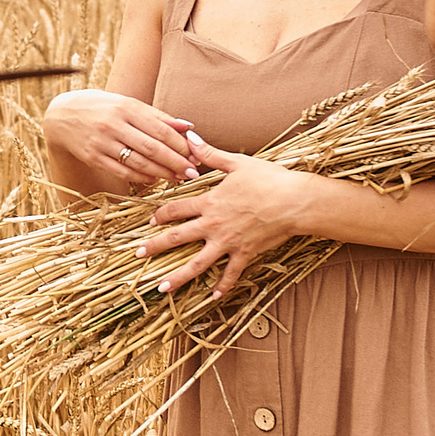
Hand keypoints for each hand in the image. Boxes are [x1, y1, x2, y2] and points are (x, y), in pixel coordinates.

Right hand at [42, 88, 195, 188]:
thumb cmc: (101, 107)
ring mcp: (102, 142)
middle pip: (152, 147)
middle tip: (193, 172)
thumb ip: (158, 116)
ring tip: (178, 178)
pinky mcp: (93, 156)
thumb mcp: (127, 104)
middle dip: (176, 162)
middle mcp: (115, 124)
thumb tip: (188, 126)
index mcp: (127, 107)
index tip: (197, 155)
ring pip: (138, 162)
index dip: (181, 145)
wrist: (61, 115)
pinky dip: (140, 177)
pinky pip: (122, 171)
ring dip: (162, 173)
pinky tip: (155, 179)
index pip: (161, 129)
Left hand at [137, 134, 316, 295]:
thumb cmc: (269, 179)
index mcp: (209, 202)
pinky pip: (231, 274)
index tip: (150, 222)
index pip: (176, 210)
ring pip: (197, 263)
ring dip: (178, 277)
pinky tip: (214, 297)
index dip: (160, 215)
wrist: (295, 202)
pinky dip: (223, 286)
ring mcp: (228, 242)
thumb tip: (191, 138)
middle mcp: (213, 225)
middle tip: (138, 254)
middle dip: (155, 247)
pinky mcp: (246, 253)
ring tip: (162, 288)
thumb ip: (211, 154)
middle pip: (177, 238)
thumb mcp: (237, 163)